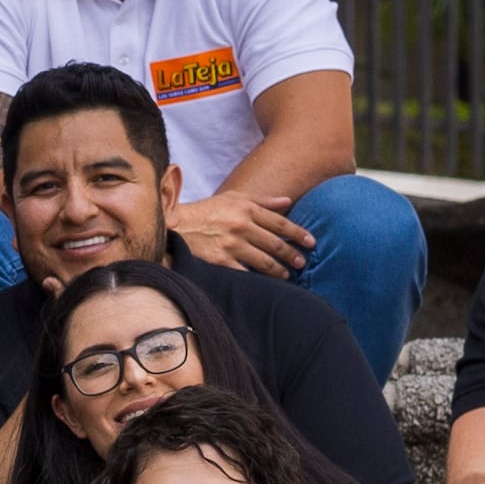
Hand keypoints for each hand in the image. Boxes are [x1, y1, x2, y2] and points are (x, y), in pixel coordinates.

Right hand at [167, 186, 315, 275]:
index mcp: (245, 209)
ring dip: (280, 270)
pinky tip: (266, 285)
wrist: (172, 226)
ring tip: (288, 275)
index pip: (280, 223)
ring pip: (264, 261)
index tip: (312, 243)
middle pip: (275, 243)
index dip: (299, 233)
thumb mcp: (232, 198)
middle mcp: (240, 226)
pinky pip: (245, 273)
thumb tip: (288, 201)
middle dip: (293, 255)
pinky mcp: (219, 261)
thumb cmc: (205, 211)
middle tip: (303, 263)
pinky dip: (258, 280)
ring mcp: (230, 245)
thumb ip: (261, 200)